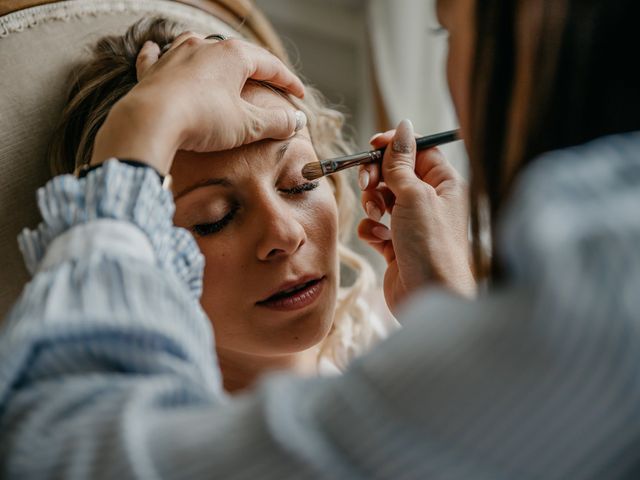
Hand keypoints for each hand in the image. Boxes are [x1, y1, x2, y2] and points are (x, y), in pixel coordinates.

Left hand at [91, 33, 304, 172]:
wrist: (151, 121)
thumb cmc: (203, 119)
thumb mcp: (247, 125)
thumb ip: (276, 122)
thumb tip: (297, 121)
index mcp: (233, 55)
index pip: (270, 65)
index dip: (288, 81)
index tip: (299, 96)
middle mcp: (205, 46)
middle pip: (238, 55)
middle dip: (255, 69)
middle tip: (268, 83)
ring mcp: (175, 55)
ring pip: (198, 46)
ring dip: (212, 56)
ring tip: (220, 62)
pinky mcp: (152, 71)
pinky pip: (156, 56)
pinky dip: (159, 54)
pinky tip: (156, 50)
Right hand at [357, 119, 474, 312]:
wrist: (430, 298)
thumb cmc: (431, 245)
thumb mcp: (415, 195)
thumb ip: (402, 162)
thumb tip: (403, 127)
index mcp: (443, 183)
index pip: (417, 150)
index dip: (394, 146)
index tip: (372, 146)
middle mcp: (429, 201)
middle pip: (395, 173)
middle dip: (377, 176)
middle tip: (367, 184)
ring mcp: (412, 224)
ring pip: (381, 198)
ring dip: (372, 203)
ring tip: (377, 216)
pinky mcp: (396, 245)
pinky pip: (375, 225)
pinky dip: (372, 229)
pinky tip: (379, 239)